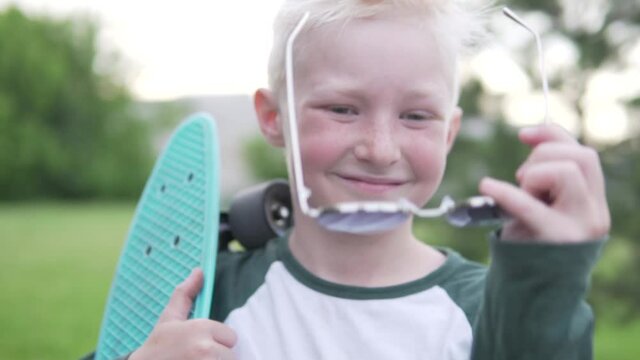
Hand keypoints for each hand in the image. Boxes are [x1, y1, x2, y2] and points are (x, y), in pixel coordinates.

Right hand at [130, 268, 236, 359]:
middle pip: (231, 353)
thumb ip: (186, 294)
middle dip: (217, 356)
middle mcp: (205, 349)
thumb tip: (199, 271)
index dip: (217, 342)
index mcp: (200, 329)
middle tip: (194, 358)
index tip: (199, 347)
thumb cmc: (157, 348)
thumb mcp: (169, 319)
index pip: (230, 336)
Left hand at [479, 124, 609, 242]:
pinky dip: (507, 192)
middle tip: (521, 181)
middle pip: (580, 158)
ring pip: (565, 172)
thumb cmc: (531, 242)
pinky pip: (532, 205)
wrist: (530, 290)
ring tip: (521, 197)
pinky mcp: (556, 240)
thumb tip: (530, 135)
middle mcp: (594, 213)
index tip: (522, 134)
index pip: (584, 154)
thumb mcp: (542, 204)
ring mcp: (579, 228)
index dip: (552, 136)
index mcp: (592, 202)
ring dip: (532, 176)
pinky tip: (486, 186)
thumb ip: (544, 173)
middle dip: (542, 158)